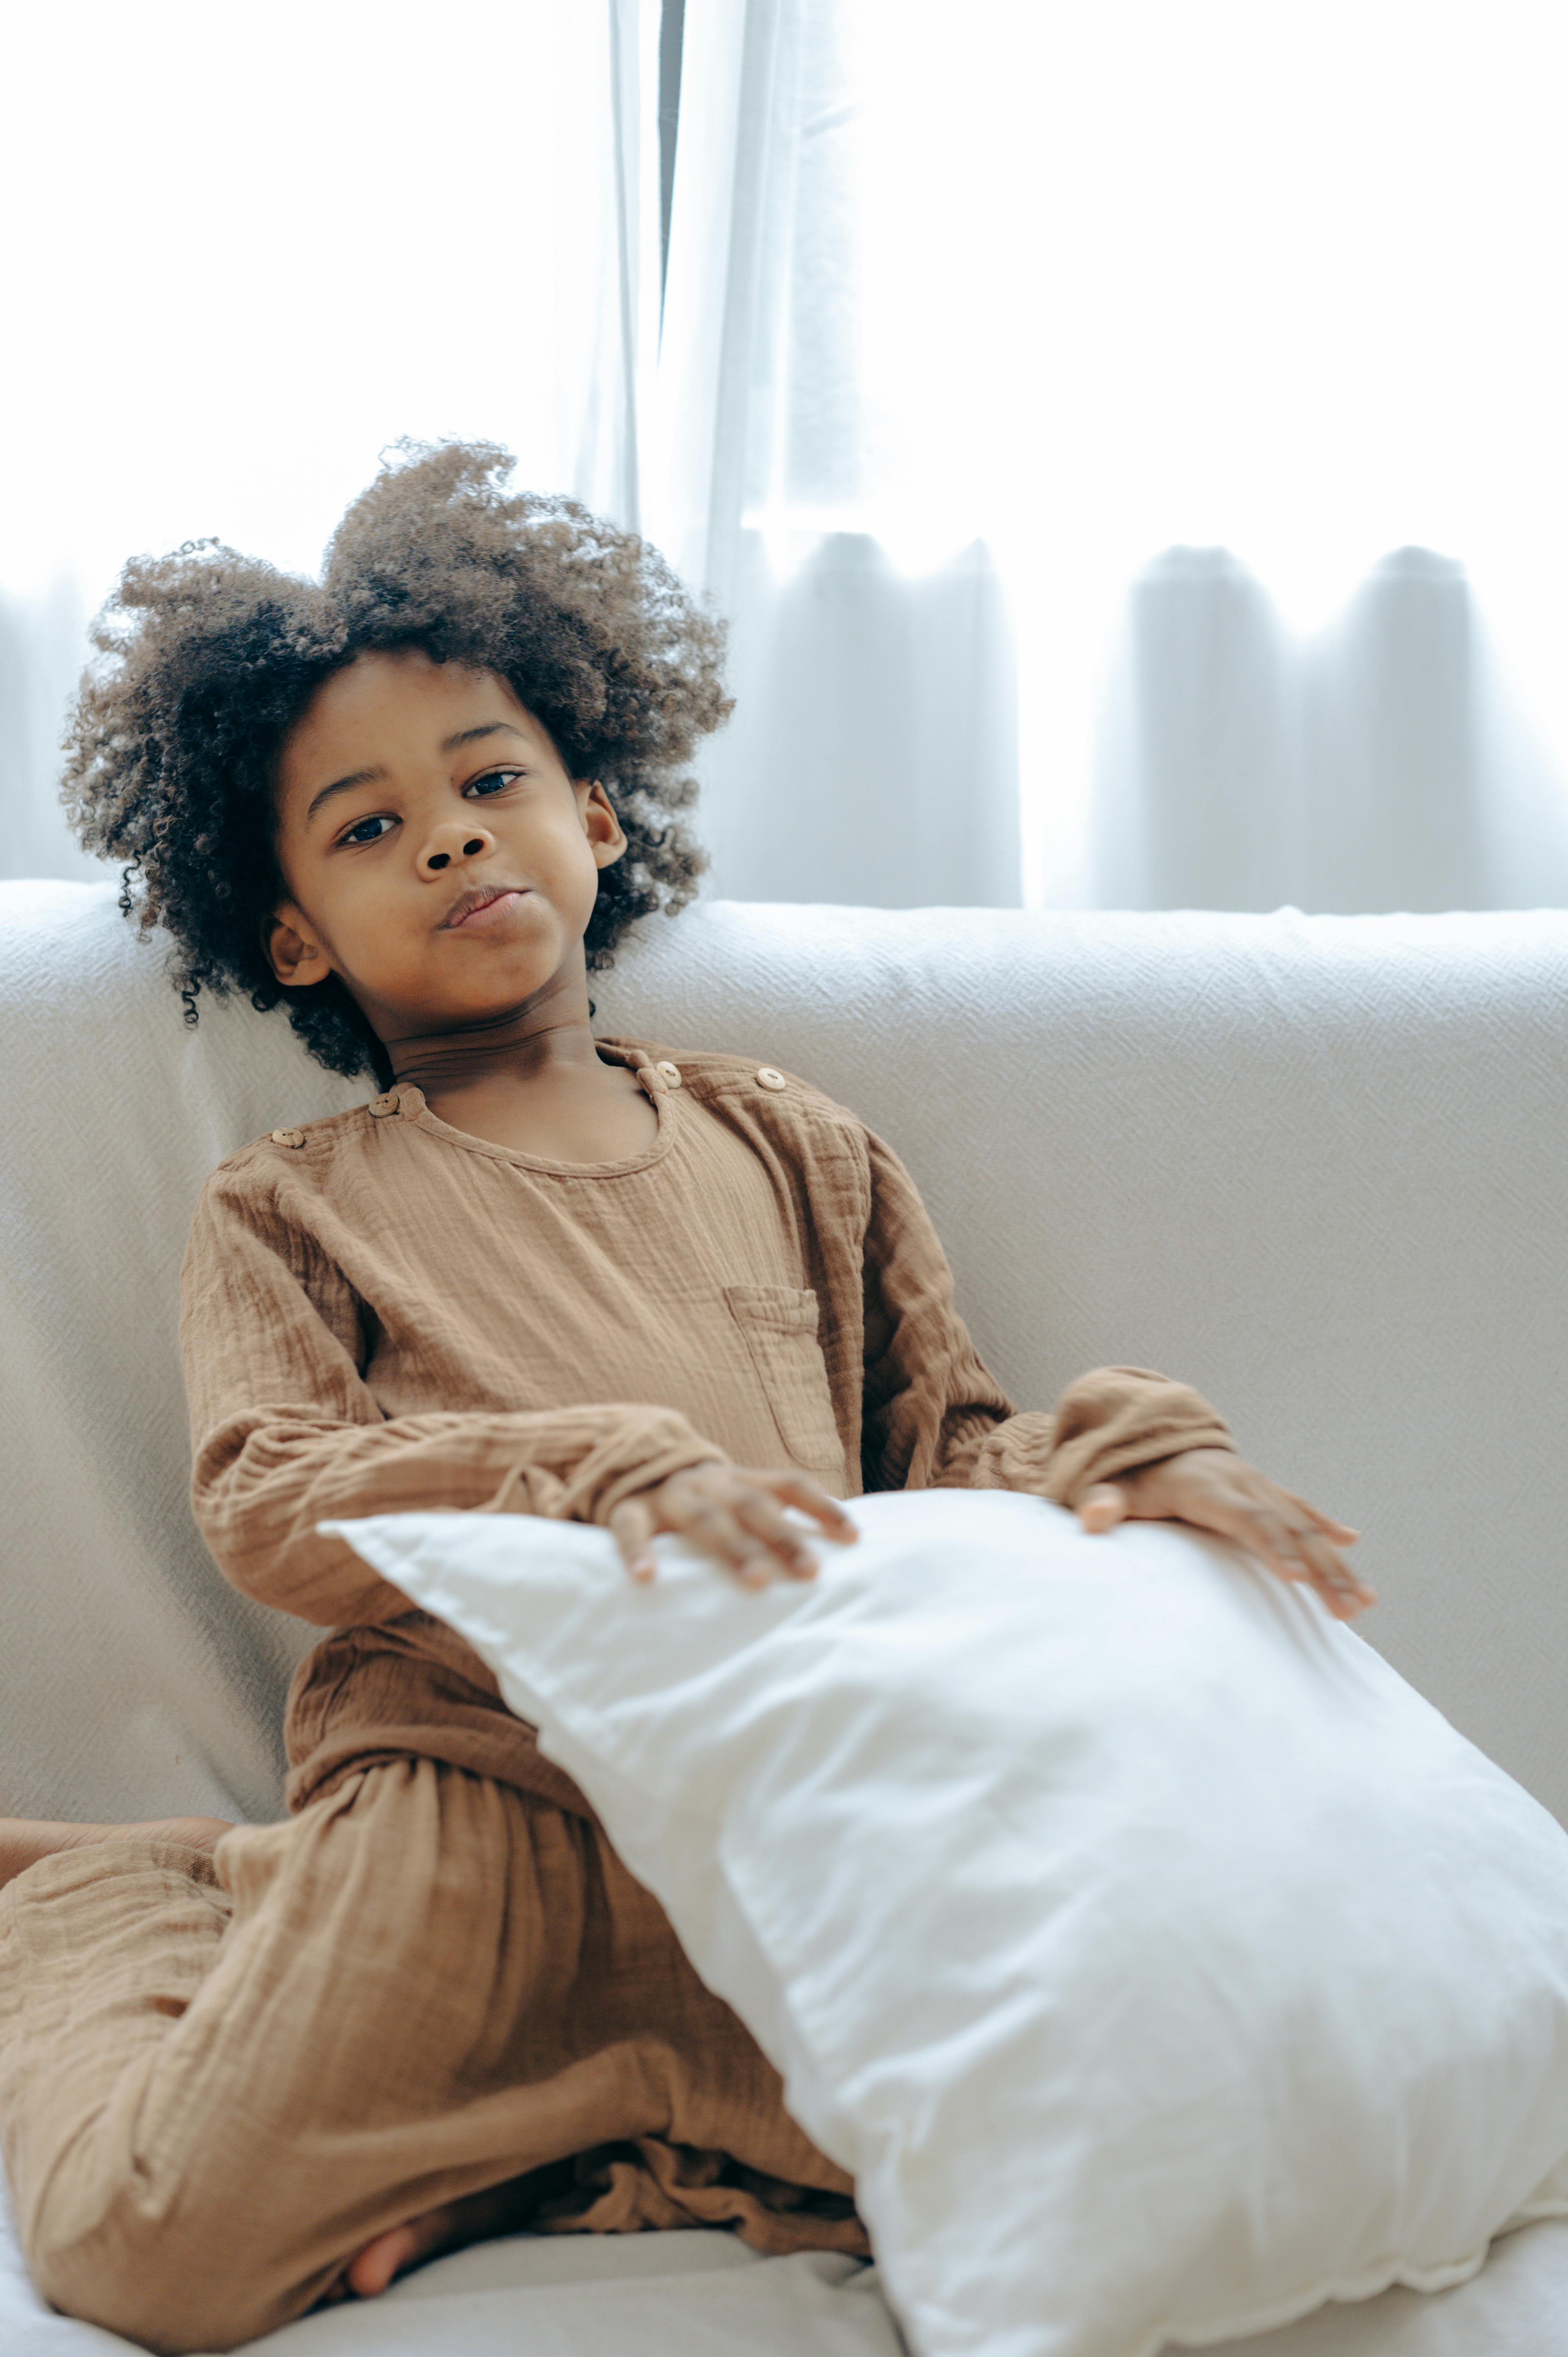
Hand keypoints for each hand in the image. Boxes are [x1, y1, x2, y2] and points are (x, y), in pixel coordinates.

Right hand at [609, 1463, 858, 1589]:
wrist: (628, 1460)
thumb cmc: (698, 1499)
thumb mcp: (734, 1497)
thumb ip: (769, 1516)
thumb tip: (827, 1553)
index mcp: (739, 1480)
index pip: (789, 1485)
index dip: (822, 1507)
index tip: (853, 1537)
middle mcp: (711, 1483)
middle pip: (752, 1506)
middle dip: (783, 1537)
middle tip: (811, 1572)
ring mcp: (670, 1495)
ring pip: (704, 1519)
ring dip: (732, 1549)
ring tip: (756, 1583)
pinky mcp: (628, 1507)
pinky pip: (631, 1527)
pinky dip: (637, 1550)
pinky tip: (646, 1577)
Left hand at [1076, 1446, 1375, 1619]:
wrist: (1152, 1437)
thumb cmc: (1130, 1473)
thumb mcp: (1109, 1483)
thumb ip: (1100, 1500)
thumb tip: (1092, 1516)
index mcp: (1205, 1485)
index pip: (1244, 1516)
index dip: (1270, 1543)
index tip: (1294, 1576)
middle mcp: (1242, 1482)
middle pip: (1288, 1527)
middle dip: (1320, 1569)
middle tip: (1344, 1609)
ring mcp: (1259, 1485)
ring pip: (1305, 1525)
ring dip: (1336, 1563)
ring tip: (1362, 1601)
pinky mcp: (1267, 1490)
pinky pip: (1302, 1510)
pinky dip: (1327, 1528)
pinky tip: (1352, 1544)